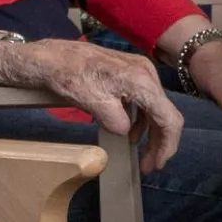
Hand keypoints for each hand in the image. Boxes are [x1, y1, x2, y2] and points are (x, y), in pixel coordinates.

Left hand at [0, 36, 182, 172]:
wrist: (52, 57)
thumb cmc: (70, 77)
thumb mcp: (93, 104)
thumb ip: (116, 122)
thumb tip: (126, 133)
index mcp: (141, 81)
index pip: (168, 118)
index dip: (166, 145)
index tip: (156, 164)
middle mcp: (146, 73)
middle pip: (165, 113)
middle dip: (159, 141)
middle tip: (149, 164)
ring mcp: (140, 70)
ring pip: (155, 107)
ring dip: (149, 131)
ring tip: (138, 152)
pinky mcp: (131, 71)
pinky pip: (144, 99)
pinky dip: (140, 118)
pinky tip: (129, 131)